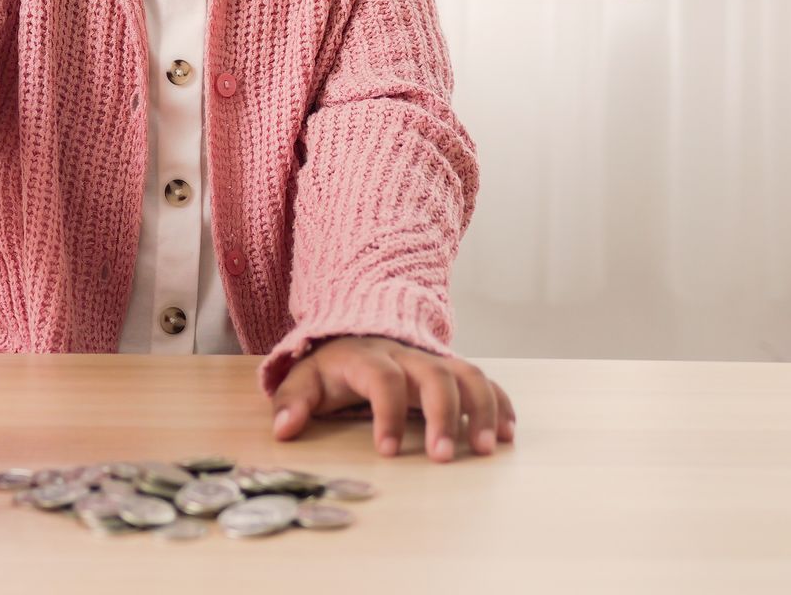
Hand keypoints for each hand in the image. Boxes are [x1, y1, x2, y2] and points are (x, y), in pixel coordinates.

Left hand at [269, 335, 515, 461]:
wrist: (356, 332)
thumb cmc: (332, 368)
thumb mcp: (305, 380)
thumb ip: (291, 402)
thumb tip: (283, 430)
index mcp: (368, 357)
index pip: (382, 379)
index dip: (387, 413)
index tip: (386, 452)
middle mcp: (407, 355)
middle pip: (434, 376)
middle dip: (443, 416)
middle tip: (443, 458)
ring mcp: (434, 361)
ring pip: (467, 374)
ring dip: (481, 409)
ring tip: (485, 449)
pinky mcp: (452, 371)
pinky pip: (483, 381)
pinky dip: (500, 403)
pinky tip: (507, 433)